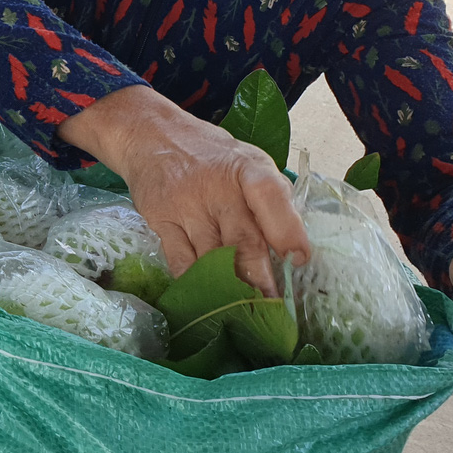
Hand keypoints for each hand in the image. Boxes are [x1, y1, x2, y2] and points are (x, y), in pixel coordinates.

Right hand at [58, 84, 307, 294]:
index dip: (287, 231)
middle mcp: (217, 187)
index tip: (298, 260)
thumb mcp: (249, 163)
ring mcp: (186, 205)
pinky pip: (180, 261)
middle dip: (260, 280)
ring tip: (244, 315)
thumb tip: (292, 250)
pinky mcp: (161, 220)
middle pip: (242, 241)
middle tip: (272, 311)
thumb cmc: (213, 158)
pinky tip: (207, 300)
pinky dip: (195, 284)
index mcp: (248, 169)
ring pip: (212, 258)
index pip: (270, 197)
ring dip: (229, 290)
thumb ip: (271, 201)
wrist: (153, 138)